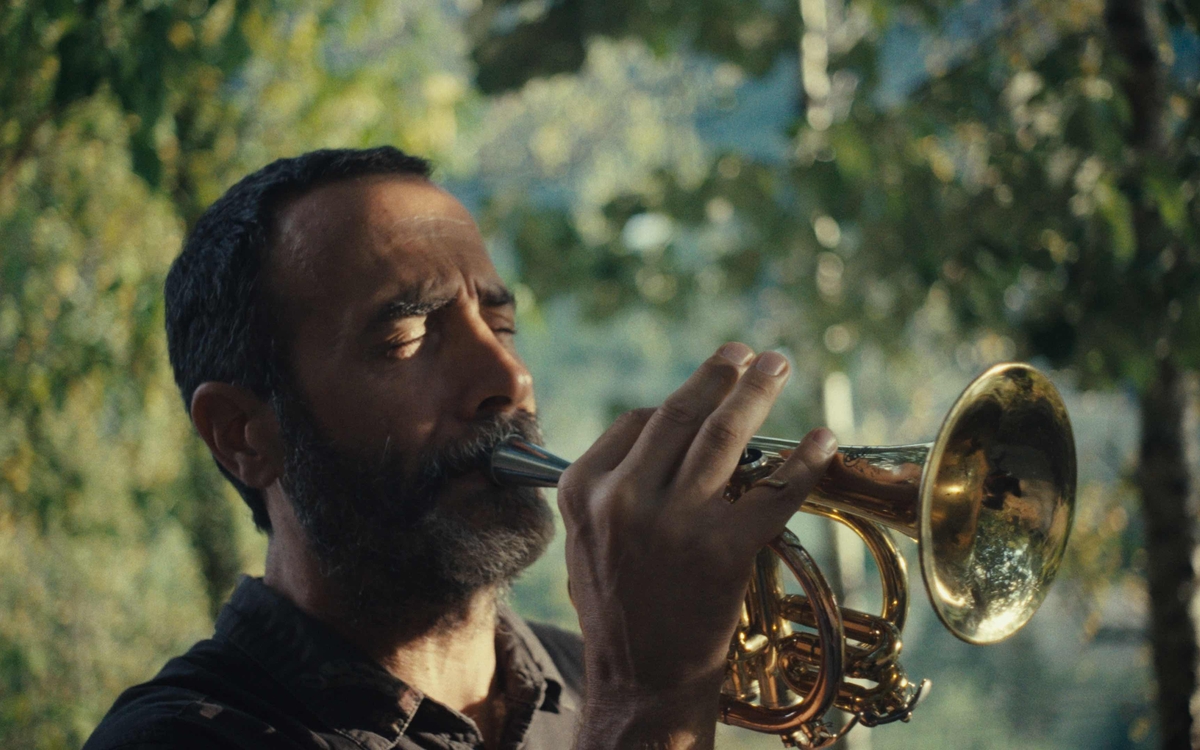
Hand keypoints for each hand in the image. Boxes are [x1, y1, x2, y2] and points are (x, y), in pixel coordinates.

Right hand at [558, 342, 837, 748]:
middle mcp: (625, 498)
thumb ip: (610, 487)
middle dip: (721, 373)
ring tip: (776, 365)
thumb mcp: (586, 541)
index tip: (709, 387)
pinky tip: (821, 439)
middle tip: (747, 352)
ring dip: (757, 392)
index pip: (639, 421)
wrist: (641, 681)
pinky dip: (803, 460)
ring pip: (724, 437)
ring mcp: (676, 523)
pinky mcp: (724, 551)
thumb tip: (654, 432)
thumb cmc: (617, 611)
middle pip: (682, 414)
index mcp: (585, 489)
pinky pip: (773, 491)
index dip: (680, 401)